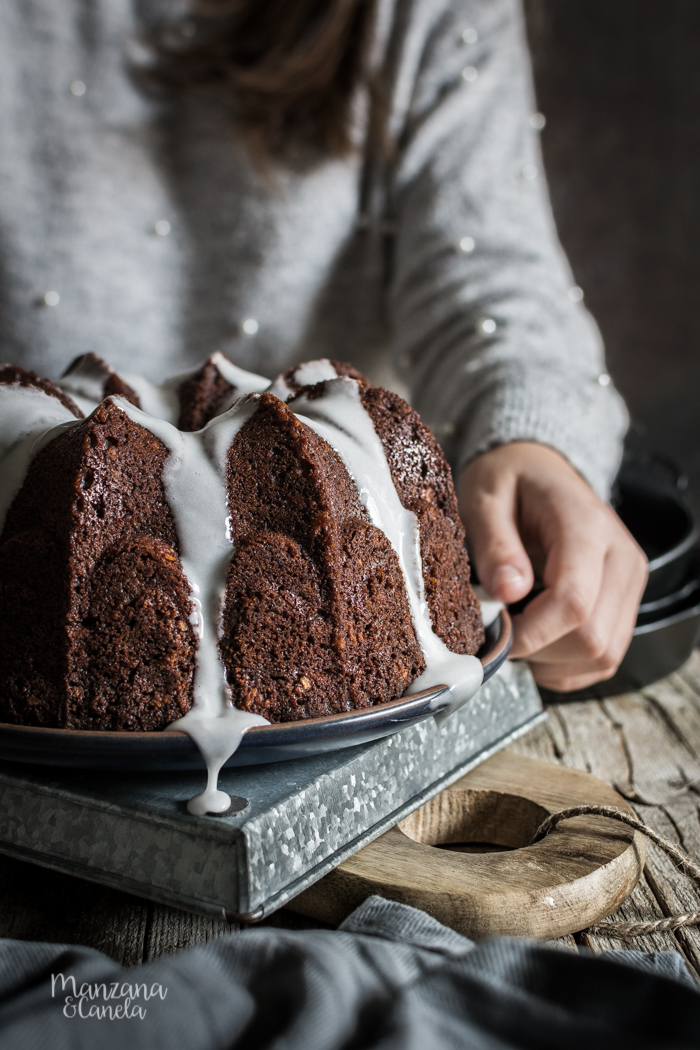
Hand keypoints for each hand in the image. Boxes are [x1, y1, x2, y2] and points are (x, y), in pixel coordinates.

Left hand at [458, 442, 647, 691]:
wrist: (541, 469)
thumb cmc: (511, 481)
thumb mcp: (486, 499)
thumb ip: (496, 545)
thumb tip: (507, 593)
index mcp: (587, 527)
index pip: (574, 602)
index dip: (531, 633)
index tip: (494, 632)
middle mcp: (621, 559)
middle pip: (593, 639)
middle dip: (539, 650)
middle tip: (500, 630)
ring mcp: (629, 585)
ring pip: (602, 655)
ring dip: (551, 660)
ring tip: (517, 628)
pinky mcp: (626, 605)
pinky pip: (603, 658)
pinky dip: (564, 663)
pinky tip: (538, 635)